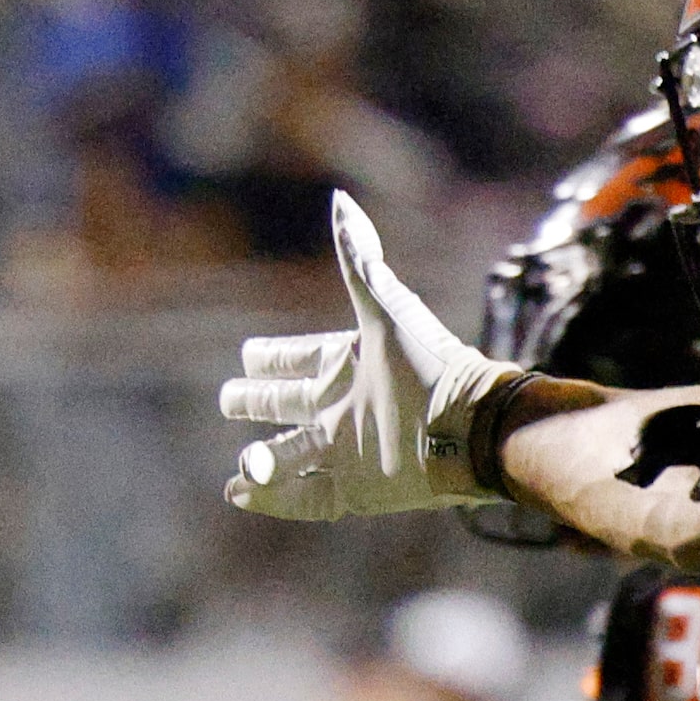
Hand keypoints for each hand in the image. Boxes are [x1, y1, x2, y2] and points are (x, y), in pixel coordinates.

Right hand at [221, 192, 516, 519]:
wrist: (470, 428)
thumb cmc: (430, 365)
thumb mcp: (387, 309)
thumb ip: (360, 259)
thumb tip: (340, 201)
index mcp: (347, 365)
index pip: (298, 360)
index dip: (272, 358)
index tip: (247, 354)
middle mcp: (342, 409)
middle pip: (287, 407)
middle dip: (256, 402)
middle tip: (229, 398)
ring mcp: (347, 452)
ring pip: (290, 457)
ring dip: (261, 463)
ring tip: (238, 470)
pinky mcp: (355, 491)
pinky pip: (306, 498)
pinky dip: (274, 500)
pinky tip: (242, 496)